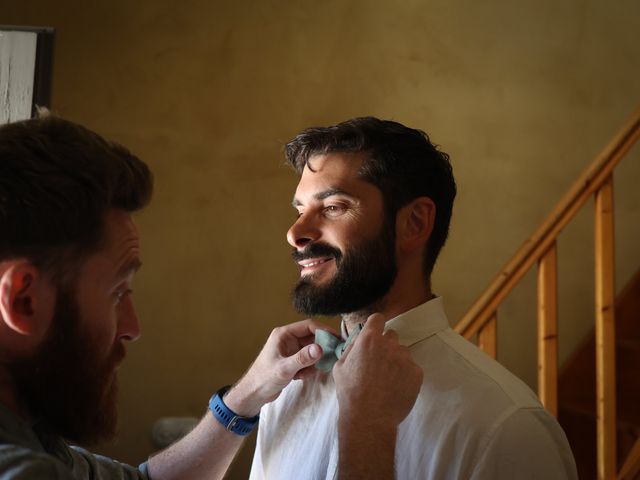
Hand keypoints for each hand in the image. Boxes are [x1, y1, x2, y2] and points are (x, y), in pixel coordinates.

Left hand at [224, 319, 337, 415]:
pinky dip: (308, 369)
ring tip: (312, 371)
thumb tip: (320, 348)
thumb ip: (302, 358)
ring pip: (311, 351)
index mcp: (284, 334)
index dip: (324, 330)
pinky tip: (301, 377)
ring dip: (315, 361)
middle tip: (334, 355)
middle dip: (322, 347)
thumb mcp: (285, 368)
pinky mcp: (292, 362)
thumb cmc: (264, 378)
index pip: (309, 325)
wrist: (253, 394)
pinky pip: (308, 361)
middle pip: (312, 337)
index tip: (337, 339)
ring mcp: (290, 351)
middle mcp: (288, 340)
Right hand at [333, 313, 422, 429]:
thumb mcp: (340, 366)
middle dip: (385, 345)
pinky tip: (395, 387)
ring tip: (387, 380)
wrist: (369, 419)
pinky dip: (405, 375)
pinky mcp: (416, 373)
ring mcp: (405, 358)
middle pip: (391, 335)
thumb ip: (352, 348)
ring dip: (396, 361)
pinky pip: (411, 368)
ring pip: (402, 353)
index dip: (375, 326)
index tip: (374, 334)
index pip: (378, 319)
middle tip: (378, 363)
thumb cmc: (350, 393)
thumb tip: (359, 340)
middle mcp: (389, 344)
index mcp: (369, 339)